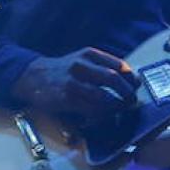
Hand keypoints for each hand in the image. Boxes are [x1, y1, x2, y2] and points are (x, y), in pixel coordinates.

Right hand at [9, 47, 141, 125]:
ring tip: (120, 109)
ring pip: (103, 97)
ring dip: (116, 106)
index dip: (131, 78)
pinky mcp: (67, 99)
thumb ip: (103, 67)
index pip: (119, 65)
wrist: (33, 76)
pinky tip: (104, 115)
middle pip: (113, 79)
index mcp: (89, 54)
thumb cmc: (63, 70)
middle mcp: (82, 65)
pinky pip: (91, 109)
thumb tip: (130, 81)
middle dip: (127, 93)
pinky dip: (101, 114)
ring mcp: (73, 82)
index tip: (136, 86)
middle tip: (131, 101)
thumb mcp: (82, 60)